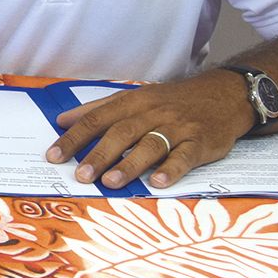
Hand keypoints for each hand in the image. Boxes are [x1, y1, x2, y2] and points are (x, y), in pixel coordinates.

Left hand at [46, 70, 254, 187]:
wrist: (224, 94)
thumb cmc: (171, 101)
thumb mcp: (134, 98)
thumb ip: (98, 110)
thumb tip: (62, 120)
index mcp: (132, 102)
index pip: (96, 119)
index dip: (74, 138)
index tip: (54, 156)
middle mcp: (152, 113)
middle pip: (121, 133)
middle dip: (98, 154)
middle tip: (80, 175)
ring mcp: (177, 128)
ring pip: (150, 145)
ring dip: (129, 164)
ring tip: (110, 182)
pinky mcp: (200, 142)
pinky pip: (184, 157)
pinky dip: (170, 170)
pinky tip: (157, 183)